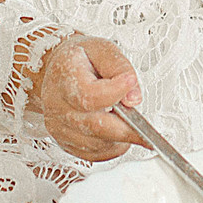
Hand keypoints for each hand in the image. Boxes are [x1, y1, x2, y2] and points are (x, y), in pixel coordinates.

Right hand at [30, 35, 141, 160]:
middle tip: (146, 125)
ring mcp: (58, 126)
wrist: (57, 71)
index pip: (89, 95)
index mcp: (64, 76)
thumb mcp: (103, 49)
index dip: (115, 92)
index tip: (131, 82)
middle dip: (127, 127)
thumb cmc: (81, 59)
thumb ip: (120, 68)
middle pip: (95, 126)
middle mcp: (56, 104)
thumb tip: (133, 98)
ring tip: (127, 120)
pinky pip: (94, 154)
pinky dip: (111, 147)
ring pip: (96, 144)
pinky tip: (116, 132)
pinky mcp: (64, 142)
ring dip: (119, 137)